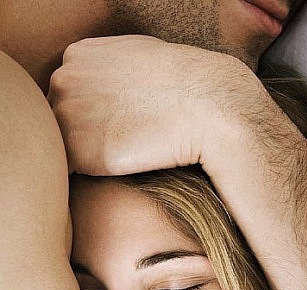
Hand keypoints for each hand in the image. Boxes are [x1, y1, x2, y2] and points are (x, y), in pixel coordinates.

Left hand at [48, 35, 252, 174]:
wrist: (205, 106)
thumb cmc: (183, 84)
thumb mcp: (136, 58)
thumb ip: (107, 71)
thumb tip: (105, 91)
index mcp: (76, 55)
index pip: (67, 94)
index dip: (90, 115)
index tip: (116, 126)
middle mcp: (63, 80)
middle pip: (58, 119)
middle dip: (81, 134)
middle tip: (119, 144)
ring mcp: (67, 115)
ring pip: (62, 146)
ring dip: (83, 156)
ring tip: (122, 155)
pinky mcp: (79, 151)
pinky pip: (71, 171)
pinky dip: (89, 175)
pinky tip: (118, 168)